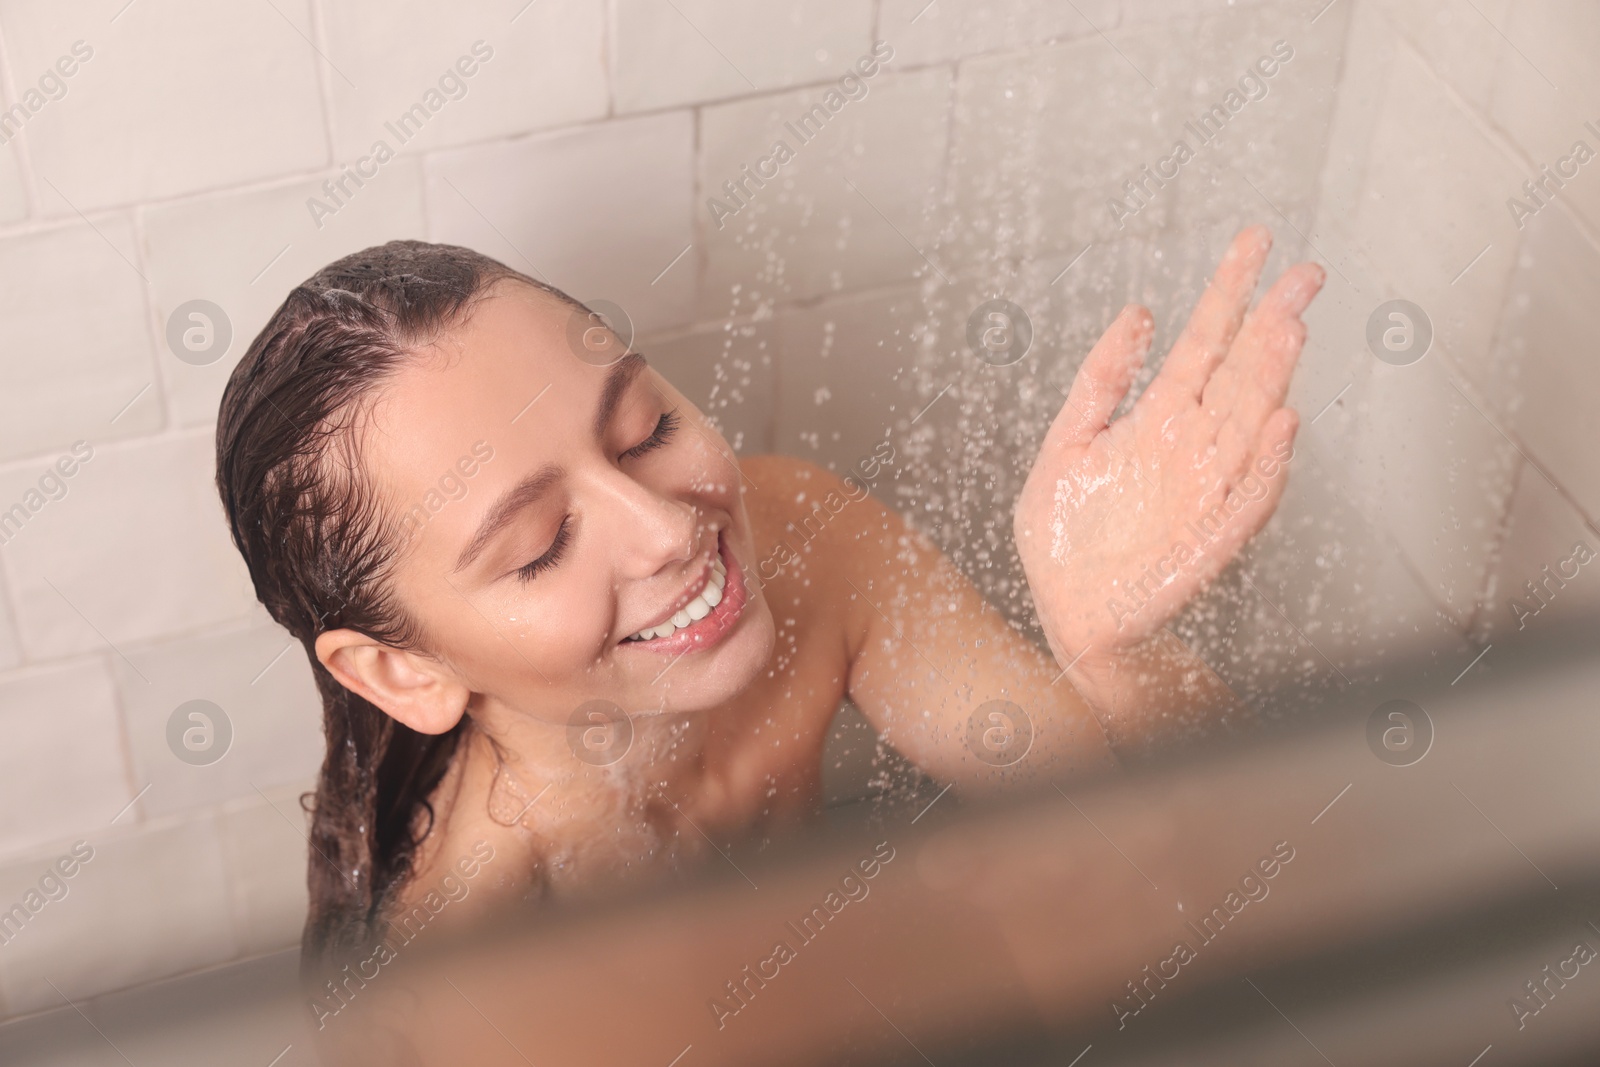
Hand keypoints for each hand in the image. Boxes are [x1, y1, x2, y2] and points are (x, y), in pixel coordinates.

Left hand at [1014, 225, 1324, 677]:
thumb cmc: (1067, 538)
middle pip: (1242, 372)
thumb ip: (1099, 381)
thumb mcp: (1065, 445)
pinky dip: (1267, 463)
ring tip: (1289, 327)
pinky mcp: (1210, 537)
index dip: (1230, 291)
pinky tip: (1280, 423)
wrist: (1068, 615)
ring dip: (1273, 377)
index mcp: (1158, 418)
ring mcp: (1206, 490)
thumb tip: (1137, 312)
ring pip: (1251, 423)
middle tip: (1304, 273)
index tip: (1257, 241)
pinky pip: (1248, 497)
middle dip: (1271, 321)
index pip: (1205, 341)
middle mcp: (1192, 446)